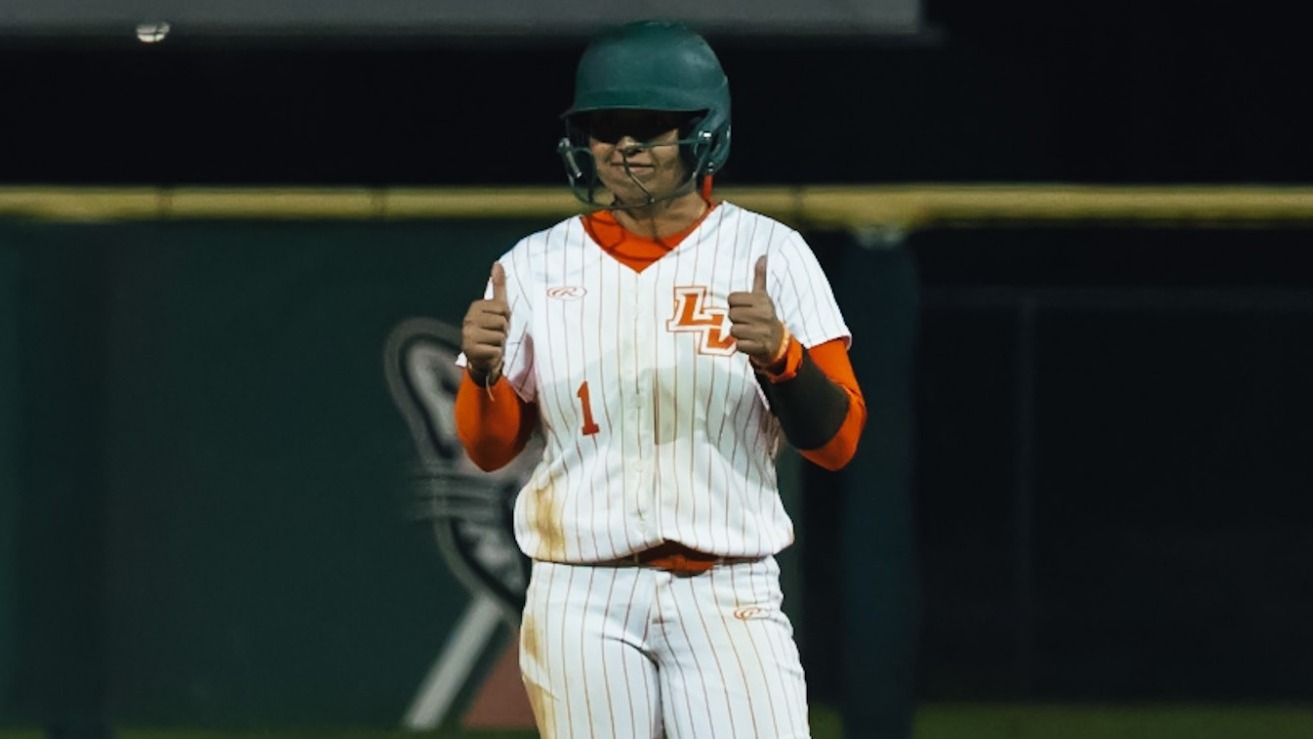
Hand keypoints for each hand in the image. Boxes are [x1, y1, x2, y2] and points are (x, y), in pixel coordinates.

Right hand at [461, 262, 509, 383]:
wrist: (483, 359)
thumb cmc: (492, 331)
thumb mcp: (498, 308)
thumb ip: (498, 285)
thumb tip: (498, 263)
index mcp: (475, 307)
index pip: (503, 309)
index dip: (506, 318)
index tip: (498, 323)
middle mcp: (468, 320)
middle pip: (502, 323)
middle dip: (503, 331)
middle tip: (495, 336)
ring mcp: (468, 335)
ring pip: (499, 337)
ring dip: (500, 344)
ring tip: (492, 344)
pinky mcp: (470, 351)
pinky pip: (496, 350)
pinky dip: (496, 355)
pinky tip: (489, 353)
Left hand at [728, 255, 786, 366]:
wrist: (779, 343)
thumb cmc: (765, 316)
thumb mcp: (763, 296)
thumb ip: (760, 277)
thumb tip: (762, 256)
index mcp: (761, 300)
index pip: (731, 299)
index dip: (735, 305)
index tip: (745, 308)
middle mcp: (763, 314)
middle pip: (731, 314)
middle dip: (736, 319)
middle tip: (747, 322)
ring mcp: (762, 332)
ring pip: (733, 330)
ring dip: (738, 333)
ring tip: (749, 332)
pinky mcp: (759, 347)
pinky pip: (738, 345)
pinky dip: (741, 345)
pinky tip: (750, 342)